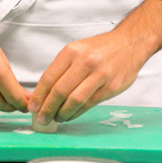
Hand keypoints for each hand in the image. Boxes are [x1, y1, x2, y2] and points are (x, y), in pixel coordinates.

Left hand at [28, 29, 142, 123]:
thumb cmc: (100, 49)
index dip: (39, 95)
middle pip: (60, 91)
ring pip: (74, 100)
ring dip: (62, 113)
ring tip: (56, 118)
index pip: (49, 77)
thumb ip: (62, 68)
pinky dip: (77, 113)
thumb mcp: (77, 50)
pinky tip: (70, 115)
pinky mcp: (111, 87)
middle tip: (41, 118)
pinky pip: (89, 104)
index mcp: (71, 52)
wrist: (129, 44)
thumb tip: (44, 92)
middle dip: (47, 108)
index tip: (32, 106)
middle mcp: (84, 62)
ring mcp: (99, 75)